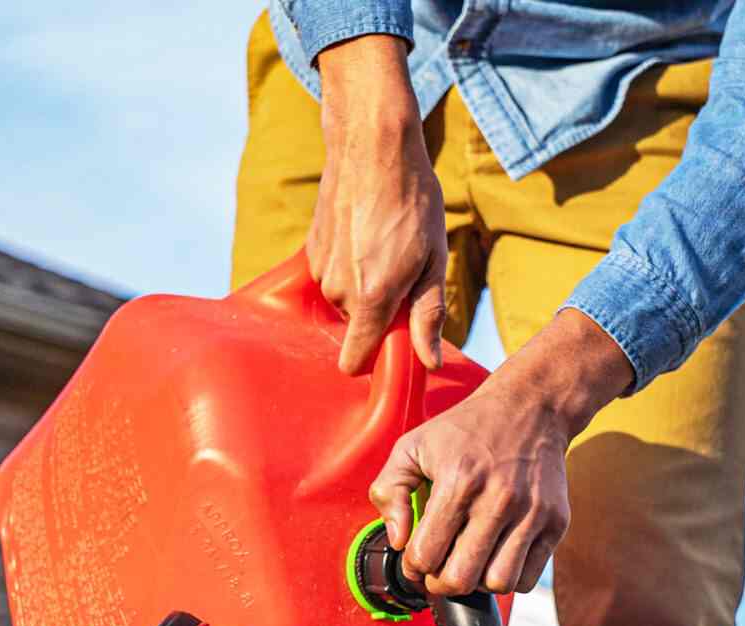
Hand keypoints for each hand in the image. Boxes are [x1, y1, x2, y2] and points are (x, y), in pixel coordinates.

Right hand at [311, 35, 445, 373]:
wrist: (373, 144)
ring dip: (365, 288)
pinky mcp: (311, 252)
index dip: (375, 361)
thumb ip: (427, 316)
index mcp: (371, 298)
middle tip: (404, 274)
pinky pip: (334, 278)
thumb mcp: (433, 260)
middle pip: (358, 328)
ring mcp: (321, 270)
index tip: (395, 346)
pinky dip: (349, 268)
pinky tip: (365, 236)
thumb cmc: (412, 201)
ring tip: (385, 248)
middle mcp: (339, 291)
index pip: (354, 361)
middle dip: (380, 312)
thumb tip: (427, 362)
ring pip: (346, 302)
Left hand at [369, 309, 635, 594]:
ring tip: (470, 562)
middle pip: (460, 579)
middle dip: (441, 582)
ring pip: (498, 584)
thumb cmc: (467, 429)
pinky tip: (495, 556)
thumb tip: (397, 541)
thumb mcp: (412, 445)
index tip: (417, 557)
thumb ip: (388, 491)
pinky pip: (527, 578)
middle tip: (439, 568)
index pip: (426, 556)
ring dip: (477, 583)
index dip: (414, 566)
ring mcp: (531, 513)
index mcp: (459, 481)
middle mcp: (498, 499)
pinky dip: (508, 578)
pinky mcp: (556, 522)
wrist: (532, 407)